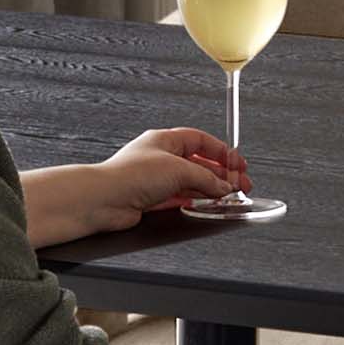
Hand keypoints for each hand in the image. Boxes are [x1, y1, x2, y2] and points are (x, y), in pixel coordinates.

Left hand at [96, 128, 250, 227]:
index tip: (237, 164)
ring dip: (210, 189)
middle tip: (239, 185)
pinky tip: (206, 205)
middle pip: (199, 163)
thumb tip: (224, 185)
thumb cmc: (130, 175)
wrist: (104, 200)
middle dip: (220, 174)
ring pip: (191, 183)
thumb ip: (206, 178)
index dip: (221, 152)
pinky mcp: (151, 199)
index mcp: (165, 139)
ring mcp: (155, 179)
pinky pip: (180, 199)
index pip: (201, 141)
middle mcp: (160, 157)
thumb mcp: (179, 170)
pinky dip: (195, 201)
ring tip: (227, 197)